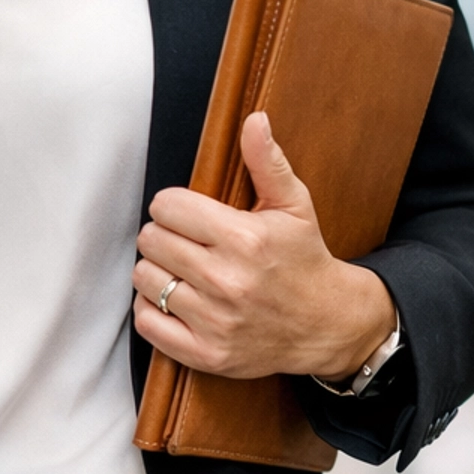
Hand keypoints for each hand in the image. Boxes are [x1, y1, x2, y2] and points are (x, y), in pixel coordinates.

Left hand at [131, 112, 395, 382]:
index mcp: (245, 239)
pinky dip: (153, 309)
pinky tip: (175, 299)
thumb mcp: (294, 206)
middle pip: (151, 240)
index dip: (173, 206)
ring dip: (156, 271)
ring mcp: (215, 321)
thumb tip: (254, 119)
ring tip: (180, 270)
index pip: (167, 206)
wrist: (327, 326)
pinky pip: (147, 323)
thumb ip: (267, 162)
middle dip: (162, 235)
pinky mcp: (207, 354)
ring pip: (145, 279)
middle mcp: (228, 281)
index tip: (186, 214)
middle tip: (184, 241)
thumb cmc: (304, 260)